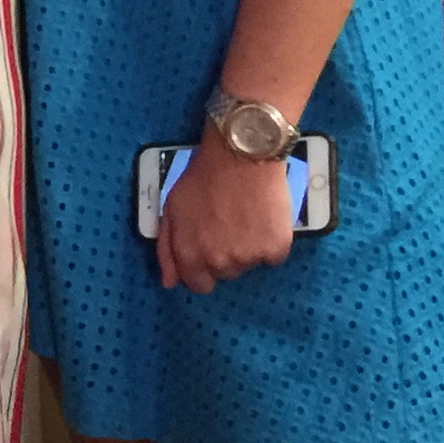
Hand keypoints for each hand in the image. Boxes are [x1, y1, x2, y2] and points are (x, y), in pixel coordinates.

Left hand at [156, 138, 296, 294]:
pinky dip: (270, 242)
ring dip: (248, 248)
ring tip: (244, 217)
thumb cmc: (202, 179)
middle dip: (225, 255)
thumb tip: (169, 283)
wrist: (240, 157)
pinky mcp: (275, 249)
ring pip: (249, 265)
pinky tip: (262, 218)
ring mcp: (249, 258)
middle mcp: (219, 263)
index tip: (209, 249)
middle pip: (225, 274)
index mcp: (190, 255)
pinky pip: (273, 257)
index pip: (199, 285)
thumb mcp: (172, 210)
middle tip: (227, 225)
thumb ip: (168, 249)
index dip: (203, 268)